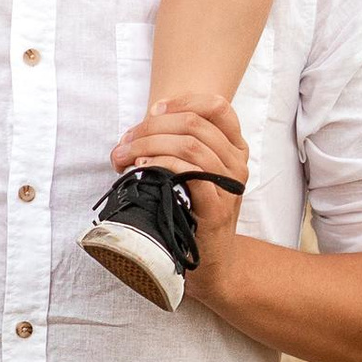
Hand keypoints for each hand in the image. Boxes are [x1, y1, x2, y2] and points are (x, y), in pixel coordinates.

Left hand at [108, 99, 249, 282]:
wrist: (213, 261)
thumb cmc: (195, 212)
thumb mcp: (195, 172)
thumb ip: (178, 144)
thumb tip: (145, 122)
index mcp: (235, 148)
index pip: (217, 106)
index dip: (182, 101)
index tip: (153, 111)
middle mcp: (237, 162)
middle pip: (193, 123)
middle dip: (150, 127)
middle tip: (124, 143)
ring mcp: (229, 185)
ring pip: (188, 145)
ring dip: (148, 145)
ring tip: (125, 157)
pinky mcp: (216, 209)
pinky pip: (190, 173)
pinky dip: (162, 164)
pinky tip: (144, 168)